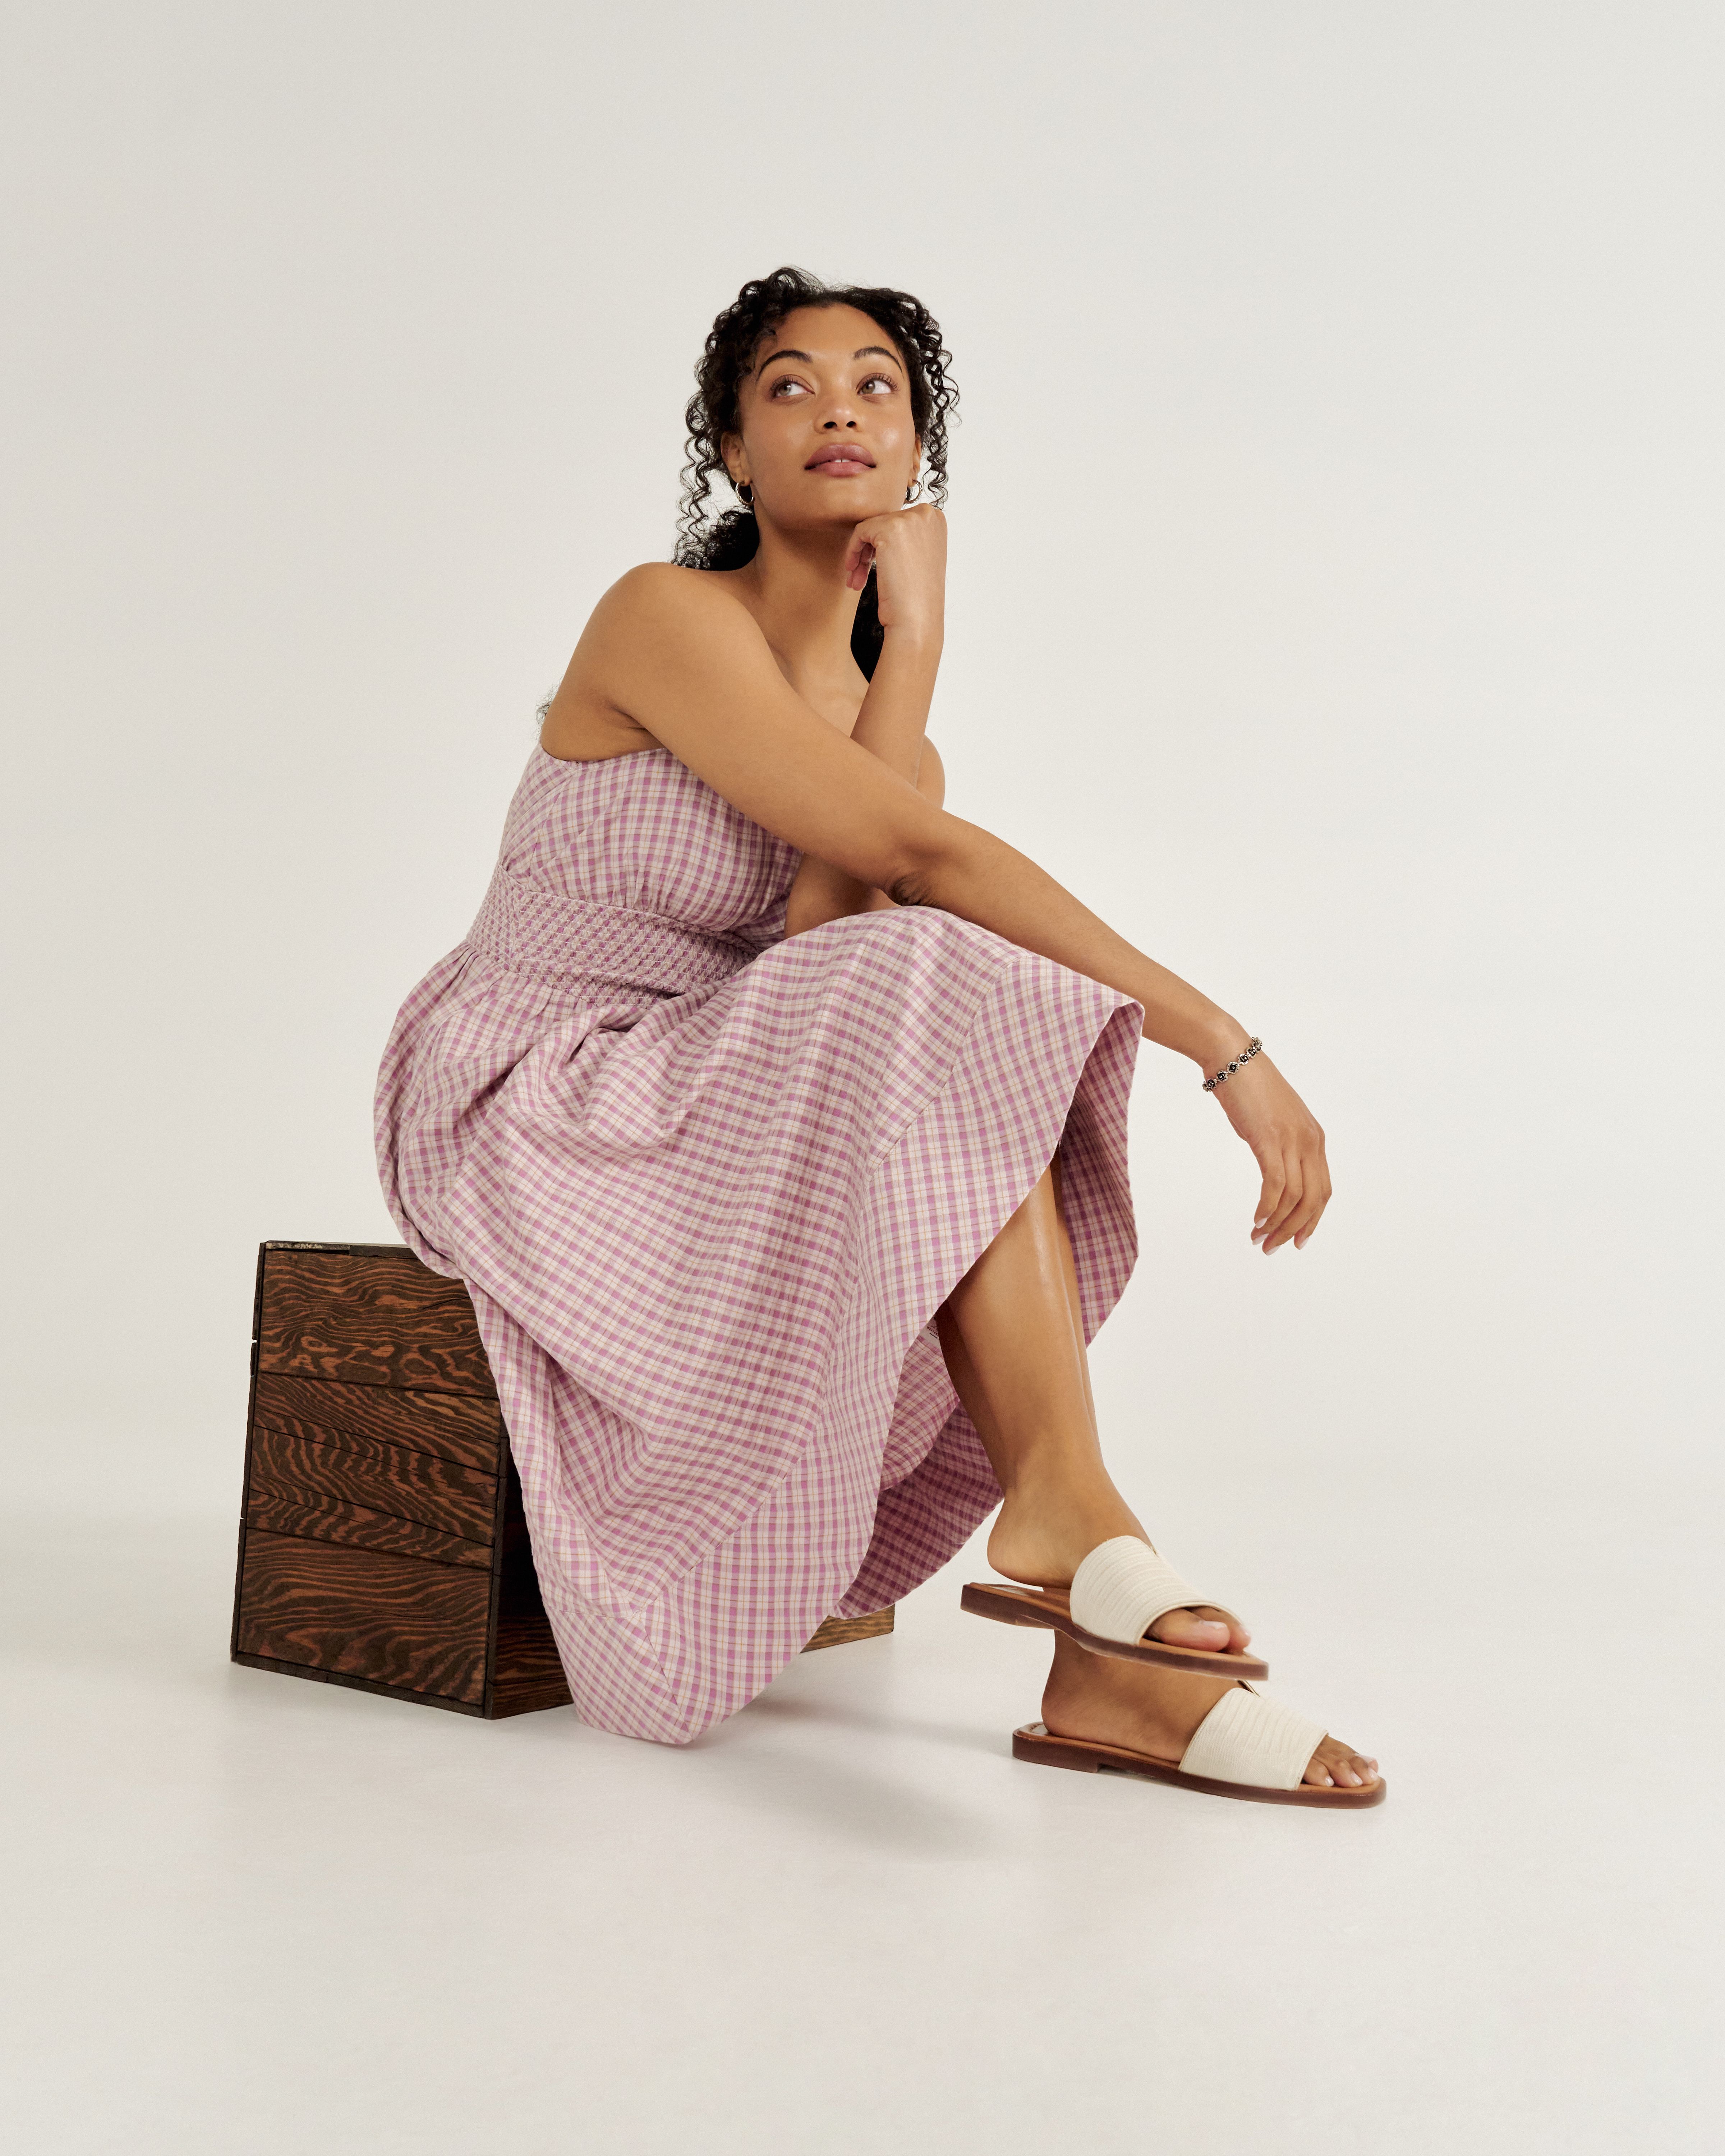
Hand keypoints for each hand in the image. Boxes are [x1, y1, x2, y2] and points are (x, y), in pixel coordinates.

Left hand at [842, 502, 946, 643]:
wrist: (917, 620)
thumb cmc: (917, 599)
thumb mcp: (919, 559)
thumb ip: (908, 539)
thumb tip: (885, 530)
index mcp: (937, 520)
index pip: (899, 523)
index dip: (883, 546)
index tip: (873, 566)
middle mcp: (927, 515)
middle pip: (884, 524)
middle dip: (869, 552)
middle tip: (859, 578)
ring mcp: (910, 519)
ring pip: (870, 528)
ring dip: (860, 556)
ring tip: (856, 580)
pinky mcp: (890, 528)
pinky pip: (860, 532)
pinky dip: (853, 551)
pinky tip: (853, 572)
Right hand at [1208, 1051, 1331, 1252]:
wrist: (1231, 1056)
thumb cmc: (1247, 1086)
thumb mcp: (1273, 1120)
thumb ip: (1280, 1144)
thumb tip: (1273, 1169)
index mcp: (1314, 1138)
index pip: (1322, 1190)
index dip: (1312, 1220)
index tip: (1296, 1240)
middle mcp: (1310, 1141)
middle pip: (1313, 1199)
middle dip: (1295, 1229)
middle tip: (1273, 1247)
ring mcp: (1292, 1139)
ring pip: (1294, 1197)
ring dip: (1277, 1224)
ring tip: (1258, 1239)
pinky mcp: (1269, 1139)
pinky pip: (1275, 1185)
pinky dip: (1267, 1208)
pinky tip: (1256, 1220)